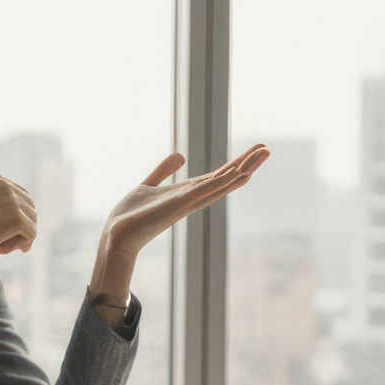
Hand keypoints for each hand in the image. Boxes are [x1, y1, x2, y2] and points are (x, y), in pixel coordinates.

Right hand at [0, 173, 36, 318]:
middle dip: (20, 228)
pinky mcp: (17, 218)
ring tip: (1, 248)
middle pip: (30, 209)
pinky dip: (22, 245)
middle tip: (2, 244)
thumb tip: (31, 216)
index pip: (22, 197)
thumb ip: (1, 204)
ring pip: (32, 222)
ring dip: (20, 238)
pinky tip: (1, 250)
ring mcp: (12, 200)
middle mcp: (5, 184)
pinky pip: (32, 234)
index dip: (16, 217)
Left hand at [86, 146, 269, 322]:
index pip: (218, 175)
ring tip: (262, 154)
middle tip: (268, 149)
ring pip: (222, 183)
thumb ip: (163, 170)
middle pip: (226, 178)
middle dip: (247, 163)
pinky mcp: (180, 205)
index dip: (236, 162)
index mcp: (188, 192)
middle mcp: (193, 198)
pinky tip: (237, 172)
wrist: (116, 235)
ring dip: (243, 168)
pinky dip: (223, 181)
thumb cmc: (131, 215)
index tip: (255, 149)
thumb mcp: (149, 184)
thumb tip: (181, 155)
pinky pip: (206, 190)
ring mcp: (189, 202)